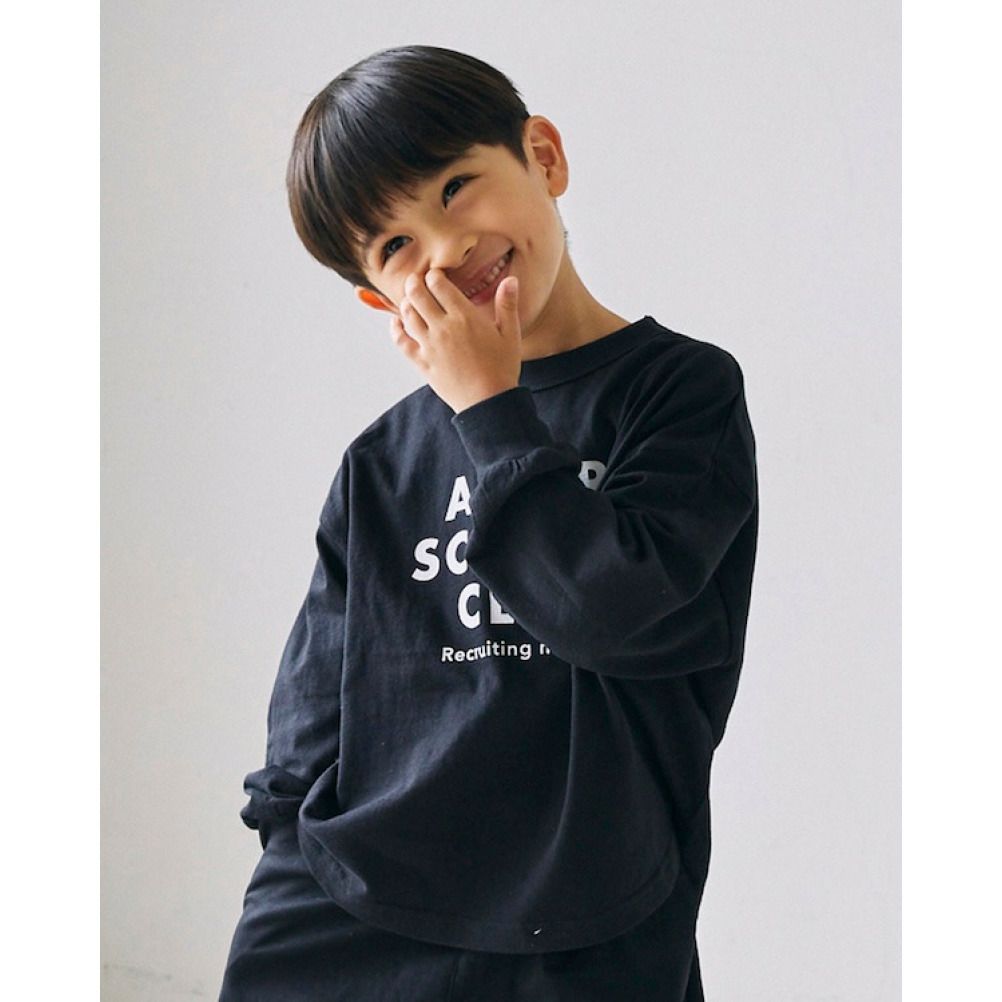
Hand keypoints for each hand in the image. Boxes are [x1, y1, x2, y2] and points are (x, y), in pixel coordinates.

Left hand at [389, 267, 521, 413]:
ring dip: (406, 302)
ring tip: (410, 299)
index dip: (434, 274)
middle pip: (417, 294)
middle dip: (414, 282)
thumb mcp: (510, 335)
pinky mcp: (422, 362)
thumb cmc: (501, 369)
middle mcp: (443, 327)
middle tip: (416, 280)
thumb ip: (508, 305)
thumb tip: (511, 280)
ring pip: (407, 315)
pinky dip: (395, 329)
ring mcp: (429, 345)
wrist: (488, 403)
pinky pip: (401, 341)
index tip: (436, 275)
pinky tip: (396, 322)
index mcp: (464, 317)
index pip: (438, 284)